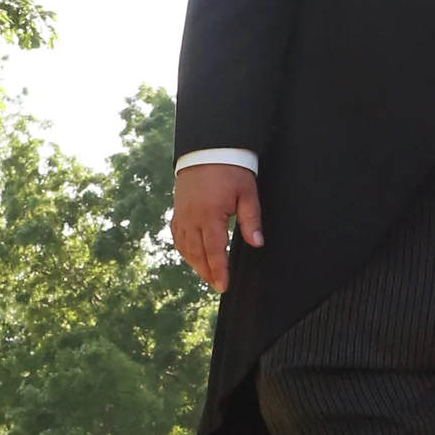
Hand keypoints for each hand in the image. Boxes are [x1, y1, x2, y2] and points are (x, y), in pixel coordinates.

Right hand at [171, 162, 261, 291]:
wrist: (208, 149)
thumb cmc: (231, 170)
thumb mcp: (247, 193)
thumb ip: (251, 220)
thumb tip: (257, 243)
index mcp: (210, 215)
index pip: (214, 250)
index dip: (219, 270)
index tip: (224, 286)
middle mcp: (192, 217)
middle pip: (197, 253)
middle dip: (207, 272)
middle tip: (218, 286)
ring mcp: (182, 214)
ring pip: (185, 247)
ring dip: (195, 264)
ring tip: (207, 276)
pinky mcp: (178, 210)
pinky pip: (177, 235)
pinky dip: (184, 249)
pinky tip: (191, 256)